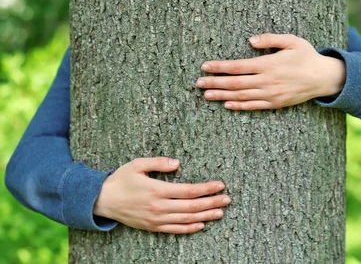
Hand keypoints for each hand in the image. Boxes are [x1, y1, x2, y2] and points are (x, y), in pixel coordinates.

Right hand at [93, 157, 230, 233]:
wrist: (102, 201)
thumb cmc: (121, 179)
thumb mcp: (138, 164)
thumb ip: (159, 162)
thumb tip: (178, 163)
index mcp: (157, 190)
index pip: (189, 190)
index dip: (207, 189)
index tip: (220, 185)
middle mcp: (159, 207)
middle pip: (192, 206)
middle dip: (212, 203)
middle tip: (227, 199)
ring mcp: (156, 219)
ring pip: (186, 219)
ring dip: (205, 216)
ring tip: (220, 213)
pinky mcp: (152, 227)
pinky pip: (174, 230)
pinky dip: (189, 229)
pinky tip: (201, 225)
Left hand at [196, 34, 345, 110]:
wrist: (324, 78)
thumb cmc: (307, 56)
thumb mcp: (291, 41)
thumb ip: (270, 39)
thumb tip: (250, 40)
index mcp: (269, 64)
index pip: (238, 66)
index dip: (219, 67)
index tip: (205, 66)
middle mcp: (267, 81)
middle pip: (235, 83)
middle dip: (215, 82)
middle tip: (198, 83)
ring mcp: (271, 94)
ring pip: (241, 96)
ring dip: (222, 95)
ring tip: (207, 95)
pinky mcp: (276, 103)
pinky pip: (254, 106)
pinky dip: (239, 106)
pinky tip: (227, 104)